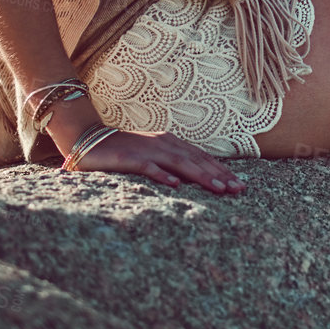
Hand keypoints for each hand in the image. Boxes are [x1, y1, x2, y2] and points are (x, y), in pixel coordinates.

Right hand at [67, 127, 246, 194]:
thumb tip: (191, 180)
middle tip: (238, 189)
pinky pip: (148, 167)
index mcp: (170, 143)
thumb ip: (170, 164)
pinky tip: (175, 185)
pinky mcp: (128, 158)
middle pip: (196, 160)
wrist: (89, 139)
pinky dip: (162, 175)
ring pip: (179, 163)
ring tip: (219, 188)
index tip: (240, 184)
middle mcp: (163, 143)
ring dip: (200, 175)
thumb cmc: (123, 151)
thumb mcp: (152, 155)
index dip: (222, 170)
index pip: (202, 157)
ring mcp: (147, 150)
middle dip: (220, 175)